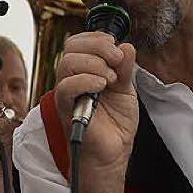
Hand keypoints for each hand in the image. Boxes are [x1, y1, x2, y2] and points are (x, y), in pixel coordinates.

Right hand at [53, 32, 137, 192]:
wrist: (113, 154)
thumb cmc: (116, 126)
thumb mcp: (126, 91)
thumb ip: (125, 68)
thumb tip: (126, 46)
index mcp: (85, 72)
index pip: (79, 42)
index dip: (97, 38)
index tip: (118, 49)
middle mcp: (73, 80)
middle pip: (71, 47)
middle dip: (98, 46)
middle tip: (116, 60)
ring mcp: (68, 94)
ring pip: (67, 63)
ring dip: (94, 63)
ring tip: (111, 78)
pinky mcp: (66, 109)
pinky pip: (66, 87)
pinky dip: (86, 80)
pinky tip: (103, 86)